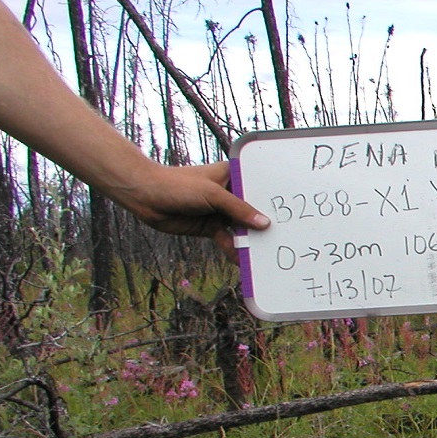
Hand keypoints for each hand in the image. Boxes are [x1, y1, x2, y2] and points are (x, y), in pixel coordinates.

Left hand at [104, 159, 269, 254]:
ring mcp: (221, 211)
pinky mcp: (211, 227)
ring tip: (267, 252)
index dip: (274, 199)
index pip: (259, 187)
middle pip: (253, 210)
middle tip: (285, 236)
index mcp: (233, 176)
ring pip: (242, 227)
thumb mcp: (213, 194)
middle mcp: (230, 193)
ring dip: (251, 239)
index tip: (291, 213)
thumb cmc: (178, 185)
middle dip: (265, 223)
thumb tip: (264, 224)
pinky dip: (234, 250)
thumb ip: (239, 209)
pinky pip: (228, 240)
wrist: (145, 197)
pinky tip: (243, 261)